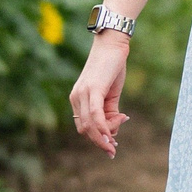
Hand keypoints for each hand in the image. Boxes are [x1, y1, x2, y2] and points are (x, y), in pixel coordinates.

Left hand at [68, 35, 130, 155]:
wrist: (113, 45)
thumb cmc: (112, 68)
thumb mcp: (111, 94)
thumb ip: (110, 113)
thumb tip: (112, 132)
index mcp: (77, 99)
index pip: (83, 127)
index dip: (97, 138)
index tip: (112, 143)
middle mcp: (76, 97)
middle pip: (85, 130)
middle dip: (100, 142)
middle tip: (114, 147)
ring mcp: (82, 94)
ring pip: (89, 125)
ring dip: (103, 138)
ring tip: (116, 141)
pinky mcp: (93, 90)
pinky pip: (95, 115)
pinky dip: (102, 128)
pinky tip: (110, 136)